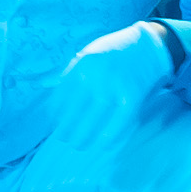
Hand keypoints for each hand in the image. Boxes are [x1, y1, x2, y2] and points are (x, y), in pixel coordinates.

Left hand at [53, 22, 175, 136]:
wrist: (149, 45)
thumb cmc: (115, 50)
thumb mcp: (88, 53)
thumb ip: (66, 70)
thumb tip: (40, 83)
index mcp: (82, 64)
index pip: (62, 94)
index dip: (56, 112)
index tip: (54, 124)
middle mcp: (96, 75)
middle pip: (75, 110)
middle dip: (67, 129)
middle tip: (64, 140)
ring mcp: (115, 86)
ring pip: (94, 119)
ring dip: (85, 137)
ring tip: (79, 146)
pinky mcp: (133, 96)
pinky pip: (118, 122)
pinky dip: (110, 136)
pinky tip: (104, 145)